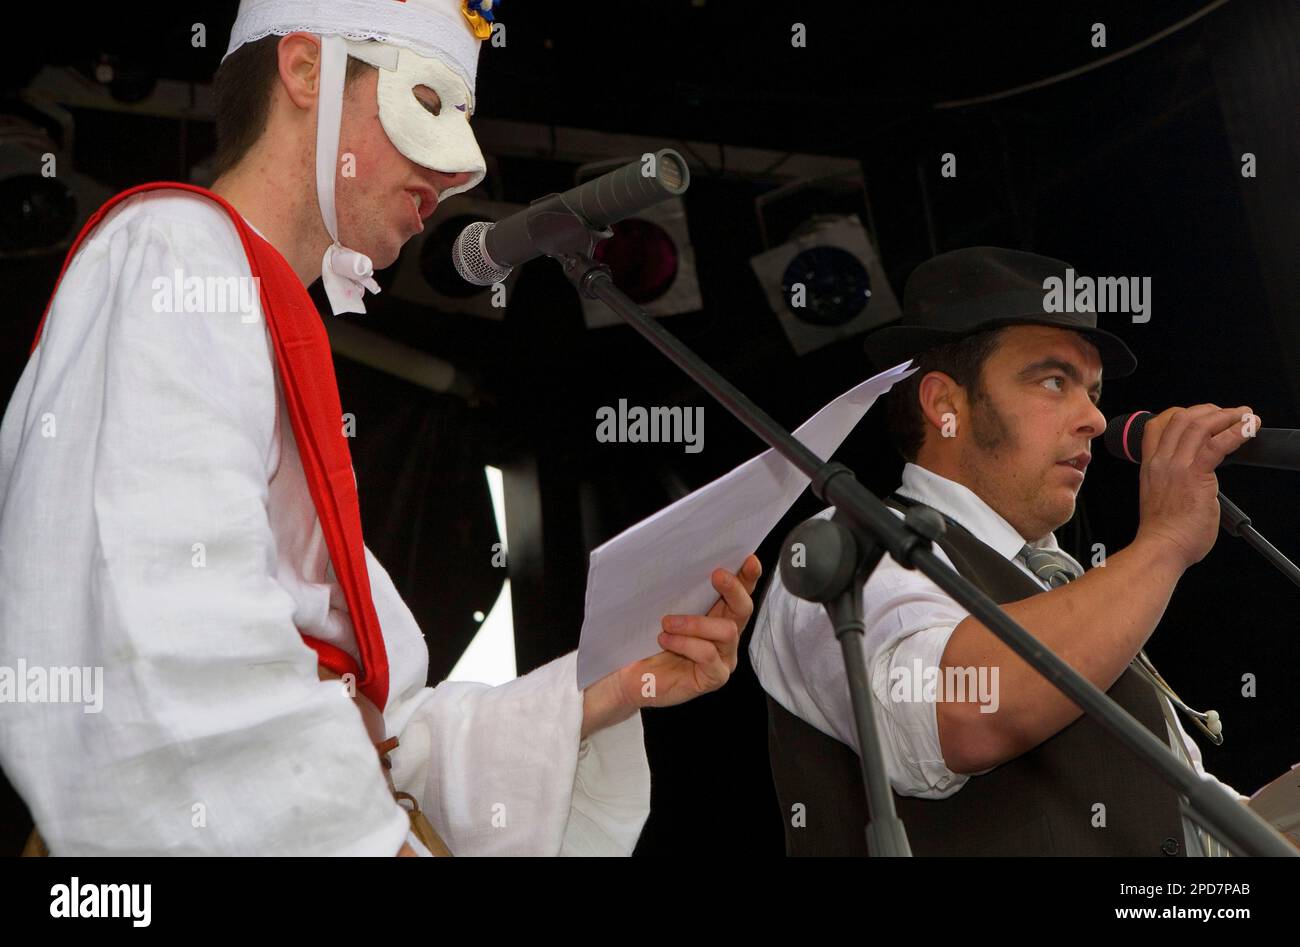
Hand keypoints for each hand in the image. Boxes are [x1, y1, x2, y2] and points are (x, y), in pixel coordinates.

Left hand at [580, 555, 762, 737]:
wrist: (632, 675)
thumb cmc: (648, 641)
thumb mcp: (665, 611)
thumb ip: (681, 594)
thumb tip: (680, 562)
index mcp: (718, 615)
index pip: (740, 593)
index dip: (748, 576)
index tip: (748, 558)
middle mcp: (726, 636)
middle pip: (744, 609)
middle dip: (734, 588)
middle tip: (716, 574)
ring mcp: (724, 658)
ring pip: (727, 631)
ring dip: (695, 623)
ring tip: (666, 622)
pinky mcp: (714, 676)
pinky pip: (708, 655)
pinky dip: (686, 644)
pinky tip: (665, 640)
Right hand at [1136, 404, 1258, 568]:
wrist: (1162, 546)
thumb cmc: (1164, 530)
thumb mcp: (1158, 496)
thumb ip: (1173, 480)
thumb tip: (1195, 479)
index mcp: (1150, 466)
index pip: (1156, 425)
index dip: (1180, 413)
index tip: (1200, 415)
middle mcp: (1161, 461)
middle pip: (1181, 418)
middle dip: (1209, 410)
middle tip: (1229, 413)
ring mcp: (1176, 467)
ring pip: (1199, 426)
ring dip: (1227, 416)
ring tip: (1245, 417)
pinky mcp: (1195, 476)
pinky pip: (1217, 445)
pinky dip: (1236, 433)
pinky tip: (1248, 429)